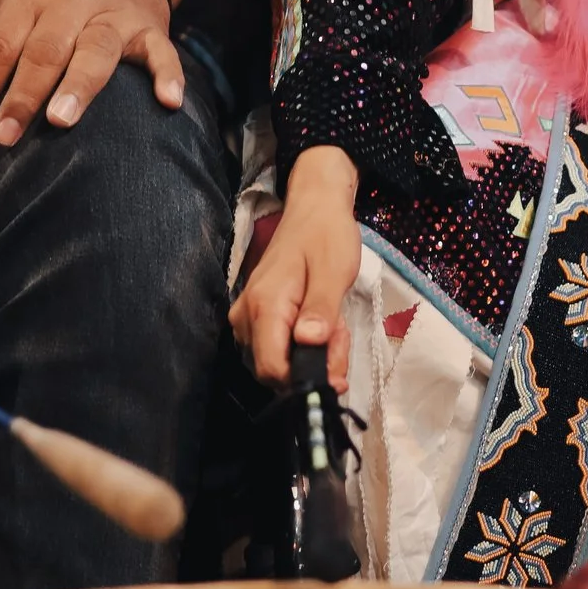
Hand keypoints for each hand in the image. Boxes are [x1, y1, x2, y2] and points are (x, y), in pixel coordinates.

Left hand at [0, 0, 183, 145]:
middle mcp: (70, 3)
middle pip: (44, 50)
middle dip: (22, 95)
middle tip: (4, 137)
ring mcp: (113, 15)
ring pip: (96, 49)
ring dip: (79, 84)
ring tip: (61, 120)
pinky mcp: (149, 27)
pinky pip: (160, 51)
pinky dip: (167, 74)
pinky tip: (169, 101)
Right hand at [230, 147, 361, 390]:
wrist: (314, 208)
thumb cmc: (326, 235)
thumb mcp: (333, 271)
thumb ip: (321, 309)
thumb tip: (310, 344)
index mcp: (264, 306)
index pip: (272, 368)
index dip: (305, 380)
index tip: (337, 371)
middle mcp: (246, 317)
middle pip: (275, 370)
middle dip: (313, 366)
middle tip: (341, 336)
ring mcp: (248, 318)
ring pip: (278, 362)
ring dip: (312, 356)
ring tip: (335, 325)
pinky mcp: (255, 318)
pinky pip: (277, 348)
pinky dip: (304, 346)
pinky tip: (323, 324)